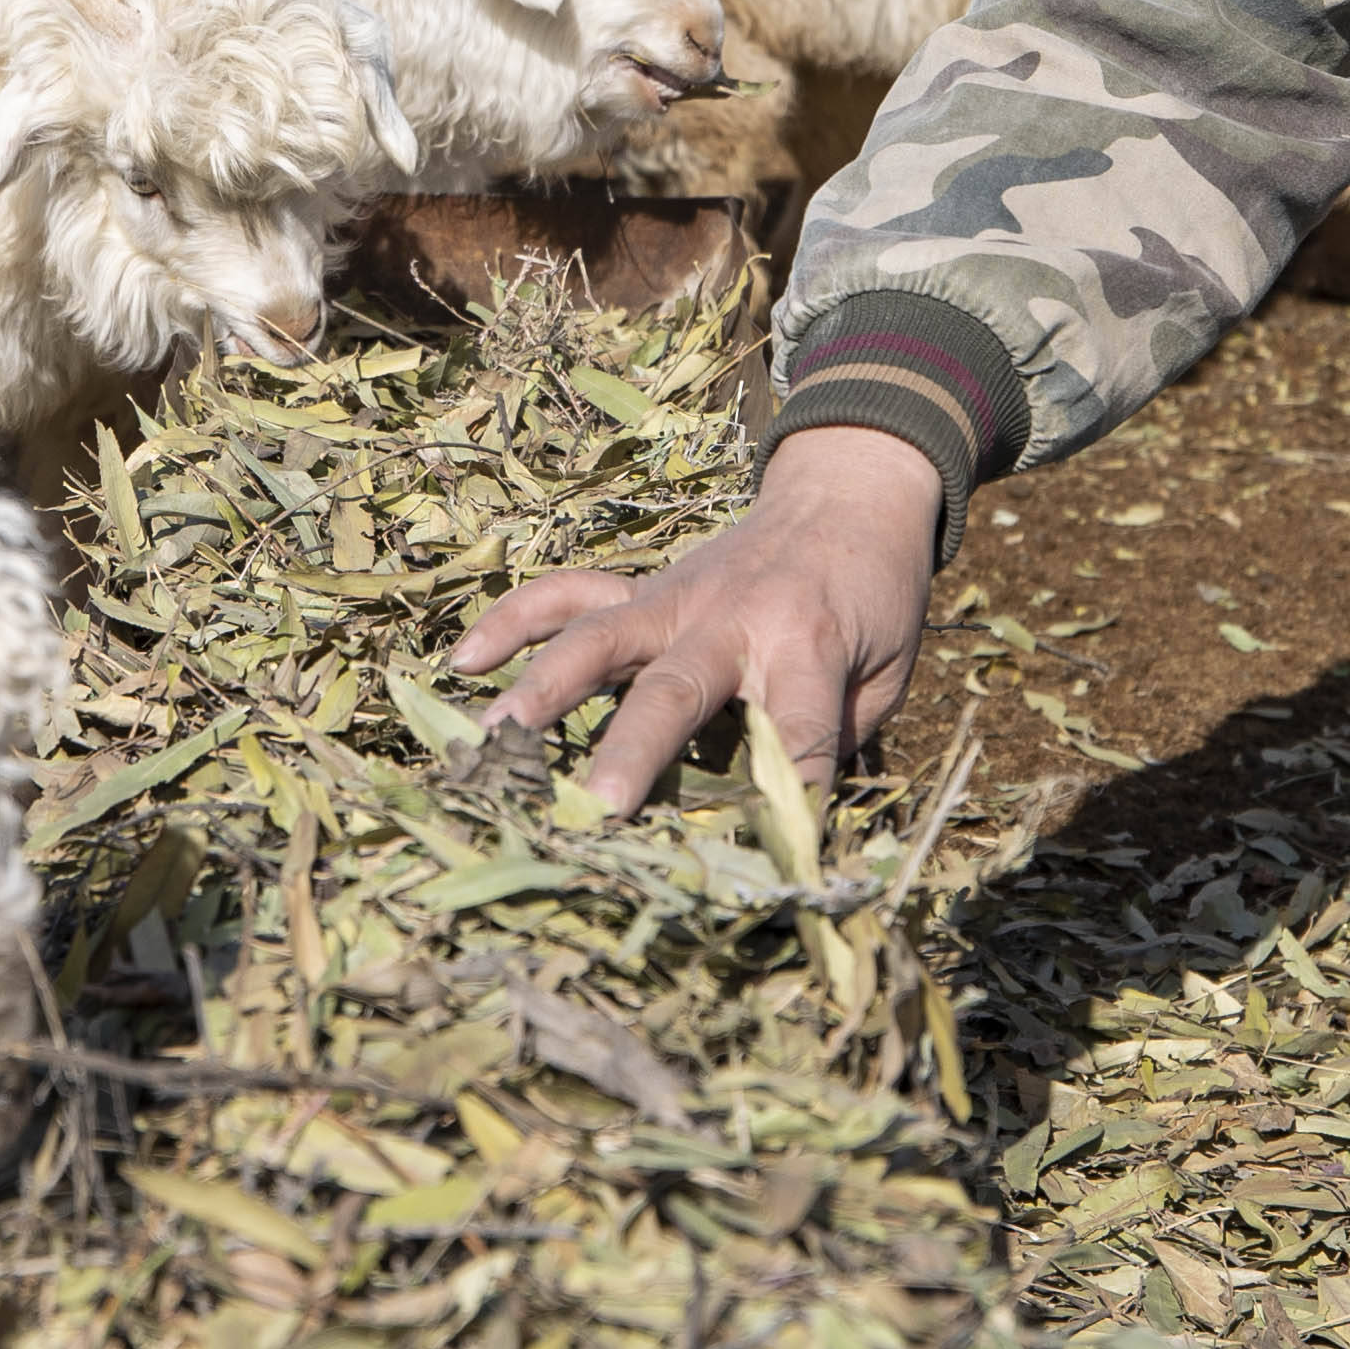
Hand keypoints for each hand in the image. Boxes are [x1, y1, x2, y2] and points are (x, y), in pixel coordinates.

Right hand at [449, 423, 939, 813]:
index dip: (790, 796)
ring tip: (496, 736)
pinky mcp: (645, 588)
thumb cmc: (874, 596)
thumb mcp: (885, 672)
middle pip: (675, 689)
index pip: (797, 733)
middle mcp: (731, 618)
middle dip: (636, 750)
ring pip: (600, 638)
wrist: (847, 493)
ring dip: (546, 686)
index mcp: (808, 642)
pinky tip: (463, 661)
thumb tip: (785, 820)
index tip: (774, 855)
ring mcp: (676, 598)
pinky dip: (514, 621)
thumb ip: (834, 735)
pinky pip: (570, 595)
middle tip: (596, 808)